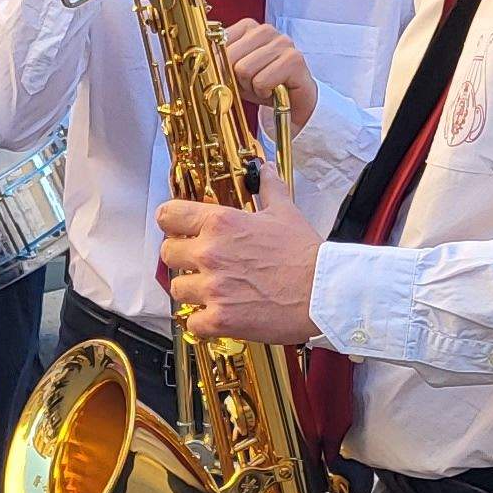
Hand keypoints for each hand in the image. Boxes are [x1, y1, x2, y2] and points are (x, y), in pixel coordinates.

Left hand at [155, 193, 322, 343]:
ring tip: (213, 291)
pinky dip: (202, 321)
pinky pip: (192, 322)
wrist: (324, 292)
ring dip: (192, 291)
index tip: (179, 231)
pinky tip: (218, 315)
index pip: (168, 216)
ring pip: (177, 289)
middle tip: (201, 264)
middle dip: (182, 259)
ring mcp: (213, 288)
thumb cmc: (306, 254)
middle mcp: (210, 253)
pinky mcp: (220, 319)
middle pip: (168, 254)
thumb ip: (268, 188)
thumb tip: (264, 169)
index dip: (172, 224)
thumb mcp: (285, 212)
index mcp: (220, 223)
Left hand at [218, 19, 317, 131]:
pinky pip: (262, 81)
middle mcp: (266, 30)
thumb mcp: (234, 73)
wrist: (295, 103)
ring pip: (244, 70)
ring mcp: (282, 42)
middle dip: (237, 78)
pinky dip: (263, 93)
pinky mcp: (294, 59)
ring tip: (263, 87)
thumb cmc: (263, 85)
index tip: (235, 75)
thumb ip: (219, 63)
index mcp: (249, 27)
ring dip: (251, 87)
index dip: (222, 66)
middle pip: (230, 57)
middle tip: (251, 84)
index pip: (218, 43)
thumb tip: (203, 63)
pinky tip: (273, 90)